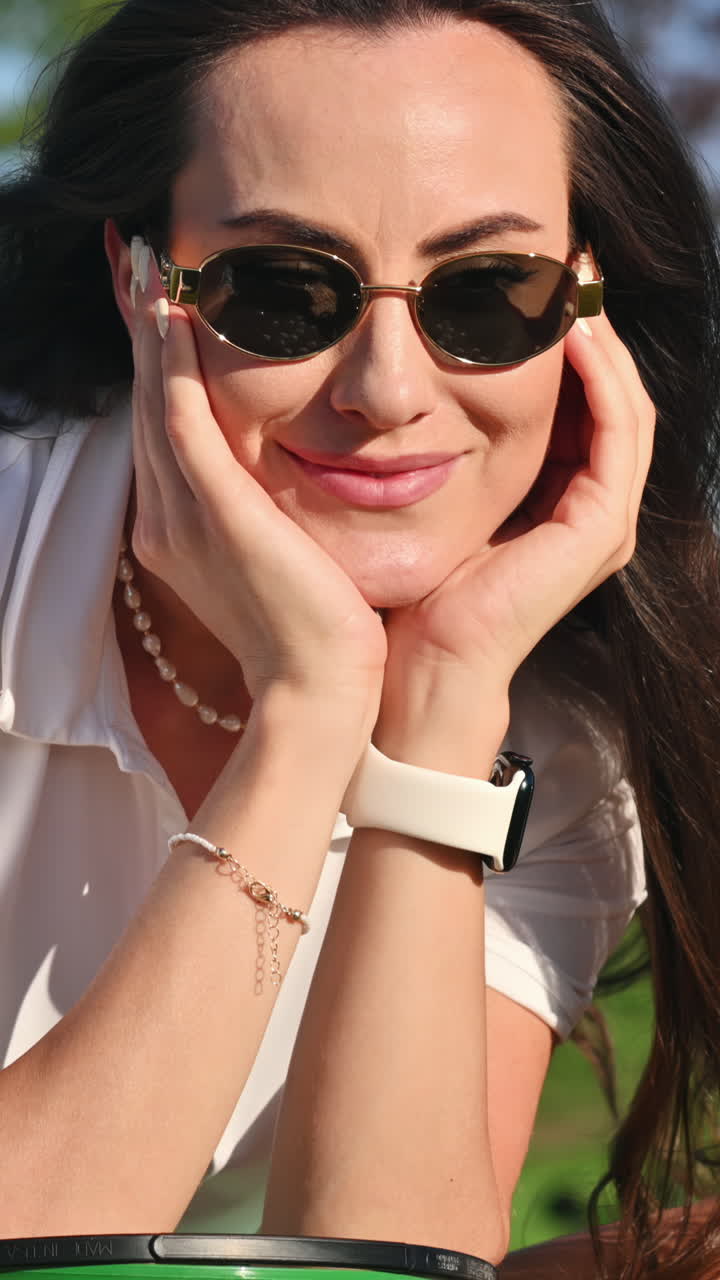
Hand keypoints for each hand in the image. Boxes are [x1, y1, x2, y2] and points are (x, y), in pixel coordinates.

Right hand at [129, 262, 385, 718]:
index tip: (160, 309)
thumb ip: (270, 516)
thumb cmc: (318, 633)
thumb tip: (288, 484)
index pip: (166, 430)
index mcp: (182, 531)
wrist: (319, 691)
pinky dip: (170, 366)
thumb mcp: (284, 562)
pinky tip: (172, 313)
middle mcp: (168, 518)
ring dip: (149, 331)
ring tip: (148, 266)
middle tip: (137, 261)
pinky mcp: (215, 512)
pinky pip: (180, 420)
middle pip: (147, 405)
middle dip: (142, 331)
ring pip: (155, 402)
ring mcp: (184, 515)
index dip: (157, 367)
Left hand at [377, 312, 654, 762]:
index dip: (568, 344)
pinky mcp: (600, 530)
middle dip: (593, 330)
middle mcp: (591, 509)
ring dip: (605, 344)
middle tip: (568, 268)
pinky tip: (573, 333)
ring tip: (575, 286)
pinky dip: (602, 380)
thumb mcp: (434, 494)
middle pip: (611, 399)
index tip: (537, 285)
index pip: (581, 405)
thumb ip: (442, 444)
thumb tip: (406, 379)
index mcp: (559, 502)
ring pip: (626, 408)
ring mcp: (604, 522)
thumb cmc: (416, 585)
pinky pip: (618, 434)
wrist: (421, 661)